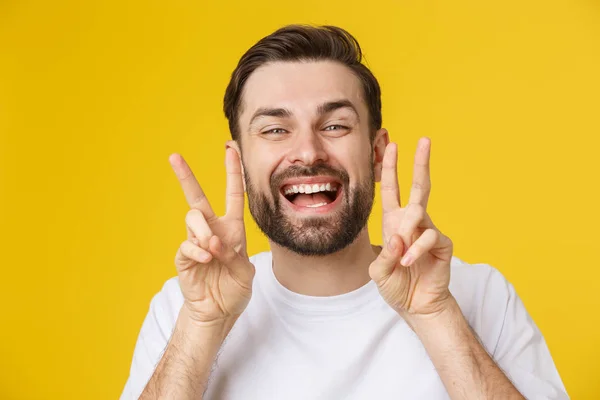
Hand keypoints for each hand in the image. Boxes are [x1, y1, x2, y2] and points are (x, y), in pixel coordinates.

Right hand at [170, 148, 254, 325]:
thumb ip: (232, 255)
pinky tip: (206, 259)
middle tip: (174, 157)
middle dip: (186, 176)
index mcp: (232, 229)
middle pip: (197, 198)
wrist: (218, 313)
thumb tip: (211, 243)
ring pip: (192, 219)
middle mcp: (212, 231)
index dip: (233, 172)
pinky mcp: (184, 258)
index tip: (230, 149)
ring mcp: (196, 243)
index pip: (233, 194)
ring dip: (203, 231)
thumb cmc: (234, 290)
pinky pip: (186, 245)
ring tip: (211, 249)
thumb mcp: (244, 273)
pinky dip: (197, 251)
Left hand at [369, 138, 453, 320]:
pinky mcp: (442, 244)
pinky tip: (408, 262)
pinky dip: (416, 249)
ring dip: (407, 230)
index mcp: (394, 221)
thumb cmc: (396, 285)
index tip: (391, 145)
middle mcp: (412, 221)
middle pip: (419, 186)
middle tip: (424, 139)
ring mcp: (429, 231)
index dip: (390, 168)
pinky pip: (429, 237)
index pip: (391, 189)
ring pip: (420, 212)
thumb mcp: (379, 272)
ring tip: (401, 255)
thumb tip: (397, 237)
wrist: (416, 306)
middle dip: (420, 162)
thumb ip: (384, 255)